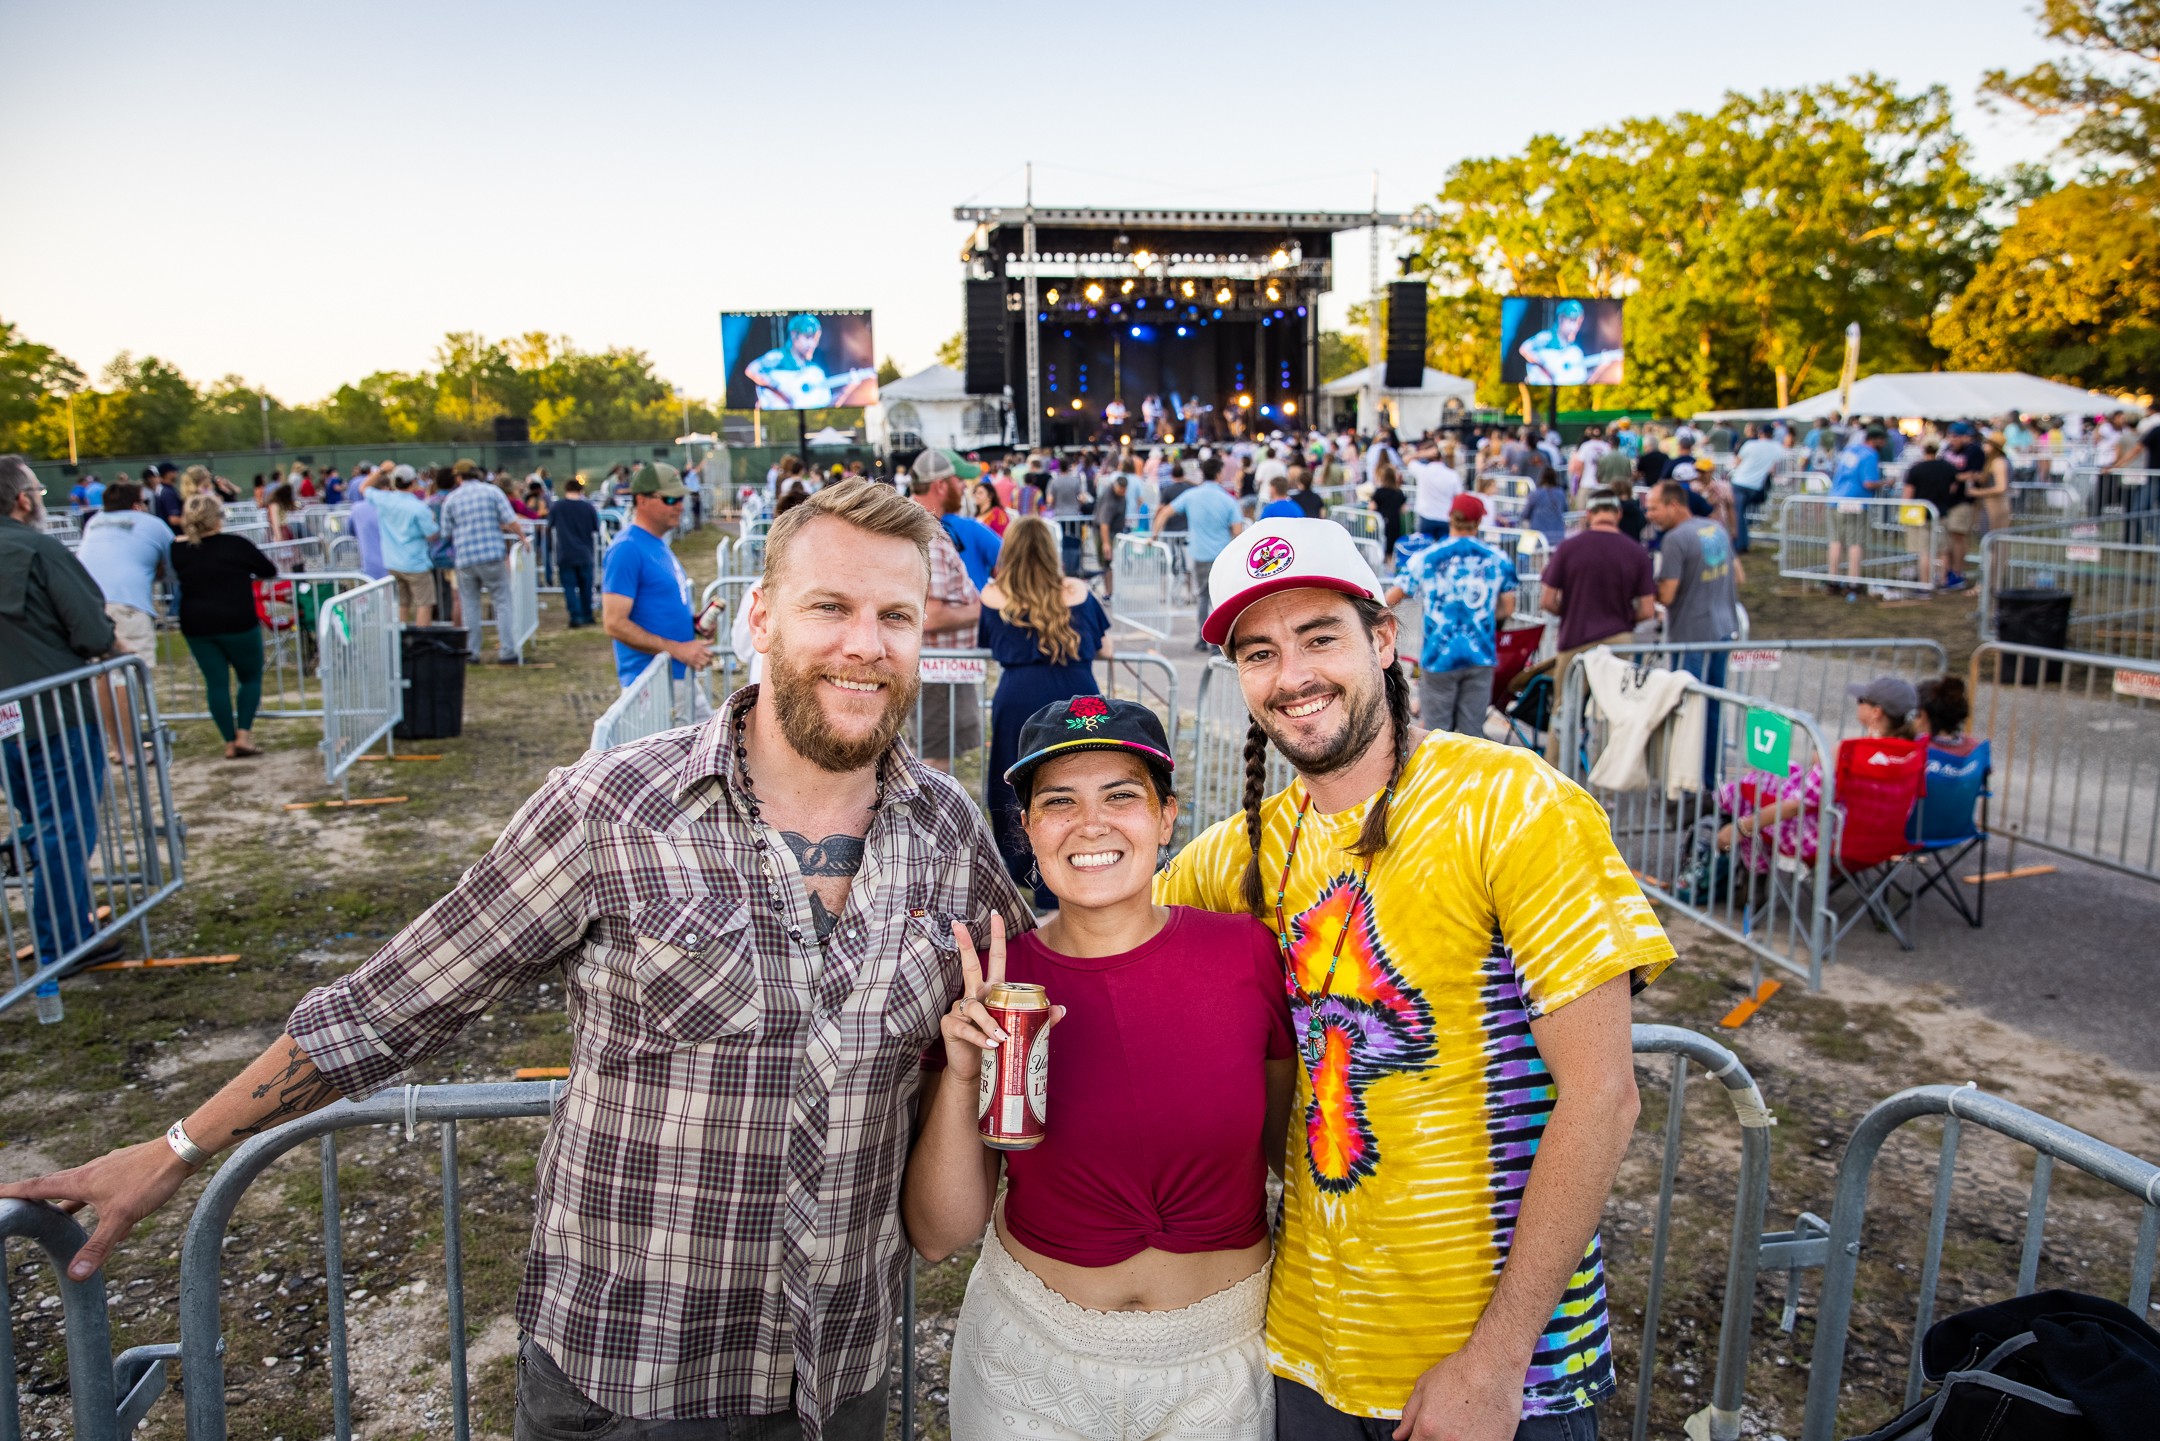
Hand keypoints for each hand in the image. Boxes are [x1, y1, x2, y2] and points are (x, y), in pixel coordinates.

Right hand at [0, 1138, 195, 1279]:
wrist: (181, 1151)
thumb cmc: (150, 1180)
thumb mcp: (122, 1218)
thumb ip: (98, 1246)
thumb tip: (74, 1275)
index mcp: (80, 1181)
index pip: (37, 1187)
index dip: (13, 1192)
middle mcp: (89, 1172)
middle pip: (52, 1184)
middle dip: (31, 1195)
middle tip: (12, 1201)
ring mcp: (107, 1169)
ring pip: (77, 1186)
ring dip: (63, 1199)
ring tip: (53, 1212)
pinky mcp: (124, 1171)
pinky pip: (100, 1187)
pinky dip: (93, 1200)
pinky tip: (105, 1209)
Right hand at [668, 638, 713, 669]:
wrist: (678, 649)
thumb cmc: (688, 645)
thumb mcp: (697, 641)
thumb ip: (706, 642)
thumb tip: (713, 640)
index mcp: (700, 648)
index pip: (711, 653)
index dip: (712, 655)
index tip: (711, 655)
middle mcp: (698, 653)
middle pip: (708, 660)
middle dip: (710, 660)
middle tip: (709, 660)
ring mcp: (695, 659)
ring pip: (704, 664)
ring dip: (706, 664)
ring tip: (705, 663)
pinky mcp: (691, 663)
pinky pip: (699, 668)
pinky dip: (701, 668)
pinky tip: (700, 666)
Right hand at [942, 916, 1062, 1078]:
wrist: (975, 1069)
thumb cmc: (997, 1044)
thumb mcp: (1019, 1028)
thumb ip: (1039, 1018)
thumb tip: (1061, 1009)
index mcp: (991, 989)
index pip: (995, 958)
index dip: (996, 936)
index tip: (995, 914)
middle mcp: (974, 994)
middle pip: (969, 965)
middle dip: (964, 944)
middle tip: (958, 924)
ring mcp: (960, 1009)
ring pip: (975, 1006)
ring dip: (990, 1022)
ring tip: (1002, 1037)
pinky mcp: (951, 1026)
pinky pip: (967, 1028)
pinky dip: (980, 1037)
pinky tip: (990, 1045)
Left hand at [1393, 1347, 1524, 1440]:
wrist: (1495, 1366)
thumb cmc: (1463, 1372)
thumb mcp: (1424, 1387)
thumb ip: (1409, 1415)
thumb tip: (1399, 1434)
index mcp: (1428, 1429)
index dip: (1418, 1439)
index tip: (1424, 1434)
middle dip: (1436, 1438)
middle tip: (1447, 1424)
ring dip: (1458, 1440)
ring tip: (1464, 1424)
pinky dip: (1477, 1439)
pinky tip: (1479, 1427)